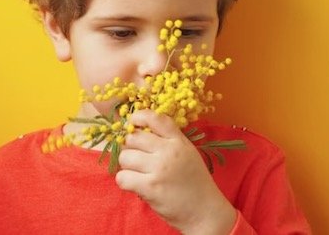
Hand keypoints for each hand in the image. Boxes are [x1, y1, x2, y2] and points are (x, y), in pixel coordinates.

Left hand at [115, 110, 236, 234]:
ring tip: (137, 173)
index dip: (138, 116)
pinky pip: (123, 177)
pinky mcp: (150, 187)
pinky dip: (124, 181)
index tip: (132, 122)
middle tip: (136, 157)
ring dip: (126, 165)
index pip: (155, 118)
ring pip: (125, 157)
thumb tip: (140, 130)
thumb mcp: (188, 152)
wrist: (205, 212)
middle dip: (129, 147)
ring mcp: (159, 169)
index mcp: (178, 141)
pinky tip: (134, 184)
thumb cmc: (194, 182)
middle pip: (133, 138)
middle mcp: (169, 151)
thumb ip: (169, 140)